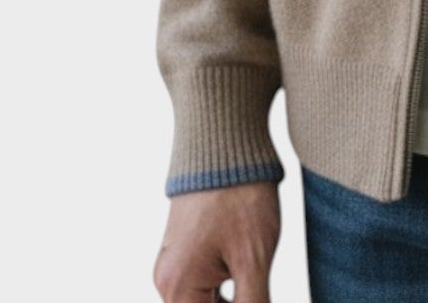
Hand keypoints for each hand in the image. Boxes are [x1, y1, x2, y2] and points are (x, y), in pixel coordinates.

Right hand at [153, 180, 280, 301]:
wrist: (225, 139)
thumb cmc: (239, 195)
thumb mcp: (254, 258)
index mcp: (178, 288)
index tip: (258, 293)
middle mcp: (167, 279)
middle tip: (260, 286)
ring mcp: (174, 261)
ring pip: (205, 300)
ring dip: (232, 299)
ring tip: (255, 275)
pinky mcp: (185, 246)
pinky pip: (203, 281)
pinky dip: (226, 286)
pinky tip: (248, 272)